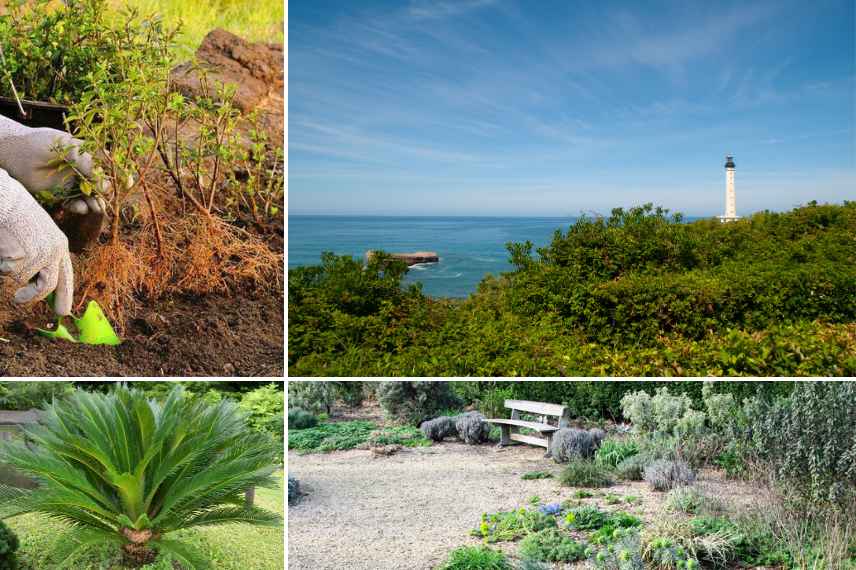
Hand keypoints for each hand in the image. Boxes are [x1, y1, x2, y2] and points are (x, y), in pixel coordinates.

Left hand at [0, 124, 106, 213]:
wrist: (11, 152)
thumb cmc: (38, 144)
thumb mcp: (67, 148)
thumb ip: (87, 162)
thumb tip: (106, 184)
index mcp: (85, 152)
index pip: (106, 164)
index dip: (115, 175)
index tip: (125, 185)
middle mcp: (79, 167)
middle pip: (99, 182)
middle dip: (104, 192)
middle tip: (105, 200)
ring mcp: (70, 179)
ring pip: (88, 194)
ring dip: (94, 202)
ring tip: (96, 207)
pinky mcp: (59, 192)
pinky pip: (73, 202)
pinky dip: (78, 207)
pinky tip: (81, 208)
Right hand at [0, 168, 73, 315]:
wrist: (6, 200)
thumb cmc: (17, 216)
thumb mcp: (38, 236)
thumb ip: (43, 257)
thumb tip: (42, 286)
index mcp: (60, 246)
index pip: (65, 276)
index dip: (64, 295)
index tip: (63, 312)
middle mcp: (54, 252)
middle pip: (47, 286)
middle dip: (32, 297)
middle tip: (18, 299)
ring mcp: (39, 255)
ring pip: (22, 278)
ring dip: (10, 269)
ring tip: (7, 249)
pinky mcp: (23, 257)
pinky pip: (8, 270)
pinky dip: (2, 262)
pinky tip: (4, 245)